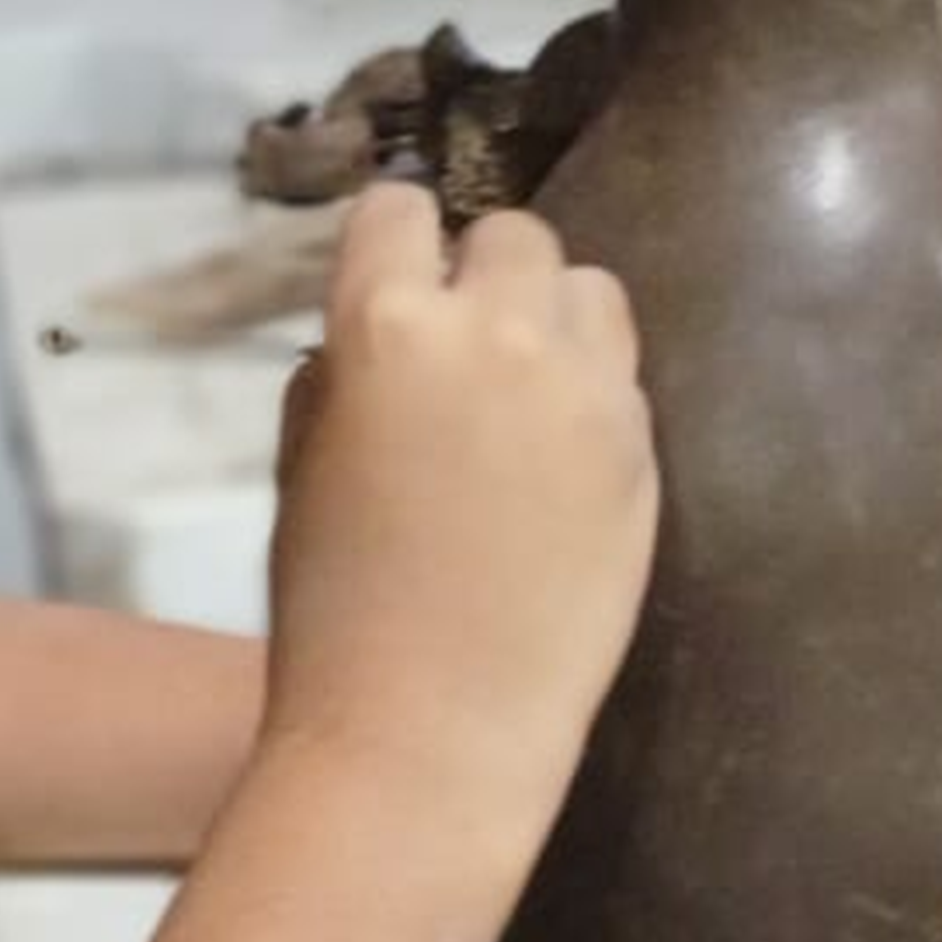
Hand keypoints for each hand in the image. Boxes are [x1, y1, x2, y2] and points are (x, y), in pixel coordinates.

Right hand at [264, 185, 657, 811]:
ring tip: (524, 391)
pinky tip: (558, 458)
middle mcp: (493, 331)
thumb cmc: (330, 609)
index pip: (397, 212)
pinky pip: (623, 371)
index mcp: (383, 329)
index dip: (389, 244)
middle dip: (480, 277)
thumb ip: (335, 380)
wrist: (427, 729)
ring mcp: (583, 386)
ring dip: (552, 318)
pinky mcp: (642, 446)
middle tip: (458, 349)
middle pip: (511, 236)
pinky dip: (590, 388)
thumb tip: (362, 339)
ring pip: (588, 288)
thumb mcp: (298, 471)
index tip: (387, 283)